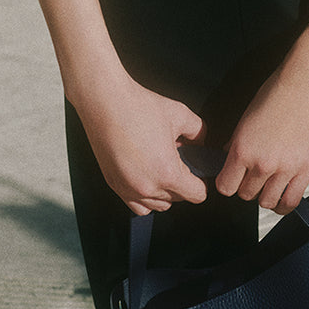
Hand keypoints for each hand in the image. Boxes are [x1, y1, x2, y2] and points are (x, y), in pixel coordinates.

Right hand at [74, 71, 208, 214]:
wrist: (106, 102)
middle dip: (183, 183)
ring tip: (162, 165)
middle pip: (177, 200)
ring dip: (164, 192)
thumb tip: (202, 141)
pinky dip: (145, 196)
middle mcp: (147, 187)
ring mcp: (128, 189)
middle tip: (179, 159)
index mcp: (167, 172)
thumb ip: (198, 131)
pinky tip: (146, 175)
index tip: (200, 172)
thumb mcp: (180, 113)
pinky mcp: (113, 185)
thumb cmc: (140, 107)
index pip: (196, 194)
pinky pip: (136, 204)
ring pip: (157, 205)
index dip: (202, 183)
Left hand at [216, 60, 308, 214]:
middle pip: (245, 195)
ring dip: (265, 195)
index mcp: (243, 148)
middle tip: (253, 174)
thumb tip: (229, 156)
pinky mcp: (307, 170)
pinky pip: (291, 201)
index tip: (231, 177)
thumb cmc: (278, 91)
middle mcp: (262, 163)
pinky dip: (284, 205)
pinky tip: (282, 198)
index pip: (225, 186)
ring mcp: (286, 169)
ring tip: (268, 183)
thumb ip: (237, 141)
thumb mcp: (247, 115)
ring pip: (267, 202)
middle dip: (246, 185)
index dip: (227, 182)